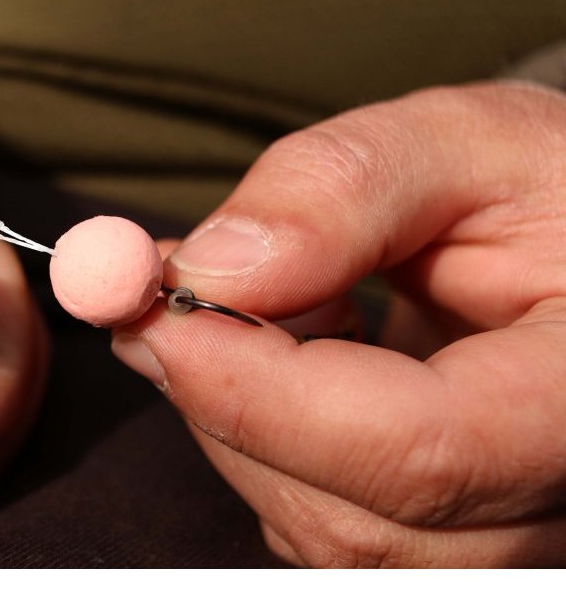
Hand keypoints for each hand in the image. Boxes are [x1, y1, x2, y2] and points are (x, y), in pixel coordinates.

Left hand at [113, 83, 565, 566]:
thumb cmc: (545, 186)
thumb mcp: (464, 142)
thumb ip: (343, 189)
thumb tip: (207, 271)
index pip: (415, 451)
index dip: (258, 394)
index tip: (154, 315)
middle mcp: (554, 502)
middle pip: (347, 514)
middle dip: (223, 398)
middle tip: (164, 291)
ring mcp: (500, 538)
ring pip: (316, 529)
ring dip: (237, 414)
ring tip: (267, 302)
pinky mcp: (440, 537)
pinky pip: (317, 521)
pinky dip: (260, 436)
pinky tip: (288, 354)